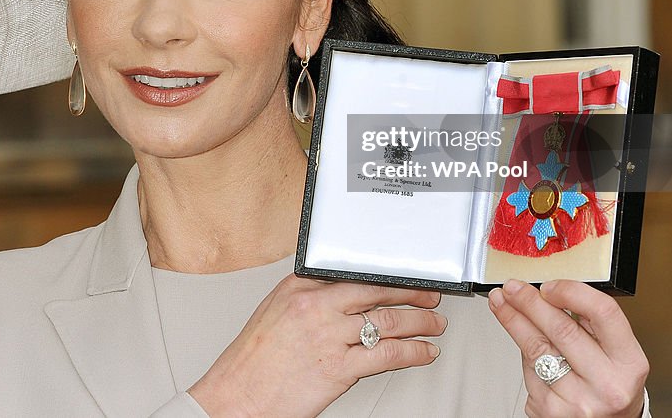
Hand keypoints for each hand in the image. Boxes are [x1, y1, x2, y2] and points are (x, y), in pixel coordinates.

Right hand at [188, 274, 443, 416]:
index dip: (386, 275)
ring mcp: (329, 335)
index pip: (353, 273)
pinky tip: (424, 352)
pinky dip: (414, 353)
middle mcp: (316, 305)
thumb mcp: (276, 311)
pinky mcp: (339, 368)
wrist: (236, 397)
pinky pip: (388, 355)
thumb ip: (310, 299)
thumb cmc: (253, 361)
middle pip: (377, 291)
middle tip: (430, 294)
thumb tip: (346, 295)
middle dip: (411, 292)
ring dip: (420, 322)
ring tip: (435, 324)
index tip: (404, 276)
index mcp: (299, 287)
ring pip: (389, 322)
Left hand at [488, 279, 648, 417]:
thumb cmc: (610, 386)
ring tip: (501, 302)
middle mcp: (606, 385)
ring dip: (513, 319)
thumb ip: (591, 325)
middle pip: (561, 329)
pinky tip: (521, 340)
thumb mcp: (616, 354)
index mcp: (628, 363)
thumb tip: (548, 293)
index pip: (603, 313)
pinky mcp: (549, 410)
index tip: (549, 286)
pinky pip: (528, 371)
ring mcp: (576, 401)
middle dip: (530, 302)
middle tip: (512, 287)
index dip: (571, 292)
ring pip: (536, 348)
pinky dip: (523, 352)